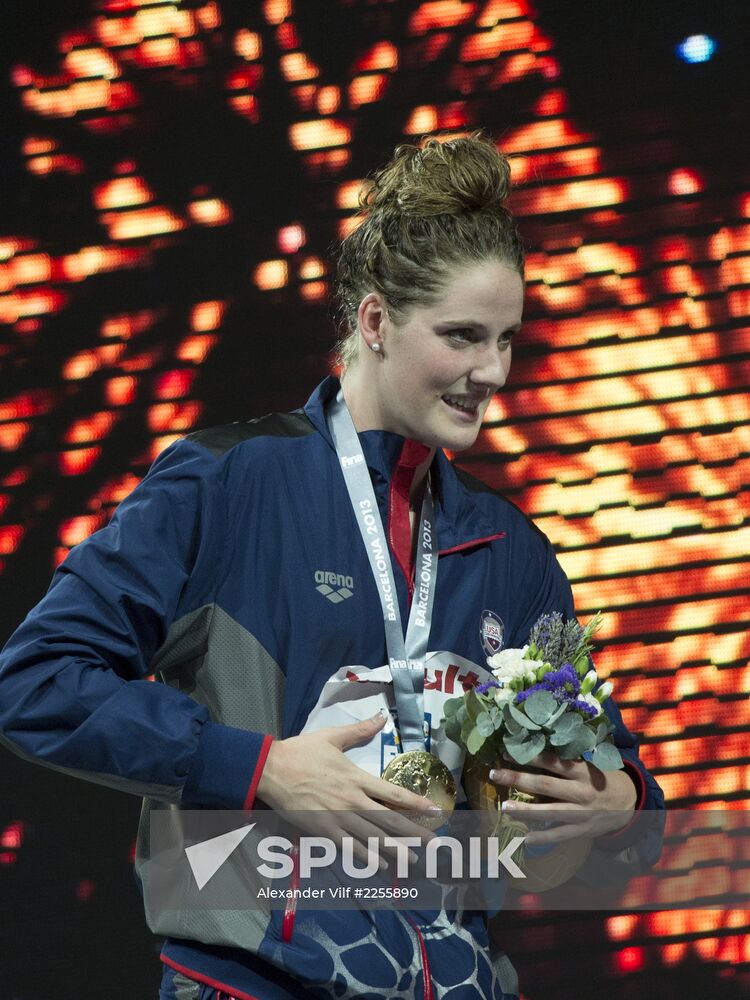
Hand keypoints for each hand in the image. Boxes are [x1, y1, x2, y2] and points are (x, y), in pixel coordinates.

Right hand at [257, 712, 439, 863]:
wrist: (272, 770)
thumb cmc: (301, 751)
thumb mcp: (332, 736)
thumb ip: (360, 730)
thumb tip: (381, 717)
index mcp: (357, 778)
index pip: (393, 794)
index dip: (416, 804)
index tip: (434, 812)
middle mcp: (352, 800)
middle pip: (389, 821)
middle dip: (413, 834)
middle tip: (433, 846)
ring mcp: (338, 818)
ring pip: (372, 838)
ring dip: (394, 851)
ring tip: (412, 862)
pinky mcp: (323, 831)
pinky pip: (348, 848)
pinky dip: (365, 858)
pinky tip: (379, 866)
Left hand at [489, 751, 636, 844]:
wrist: (631, 803)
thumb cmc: (603, 778)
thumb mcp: (591, 764)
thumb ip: (568, 760)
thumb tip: (536, 747)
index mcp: (582, 771)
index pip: (552, 762)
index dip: (530, 757)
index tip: (507, 752)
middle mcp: (581, 791)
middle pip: (544, 785)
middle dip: (518, 779)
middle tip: (495, 774)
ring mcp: (582, 813)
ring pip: (550, 812)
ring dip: (525, 810)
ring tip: (504, 808)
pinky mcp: (584, 831)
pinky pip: (560, 835)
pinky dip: (543, 837)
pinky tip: (525, 839)